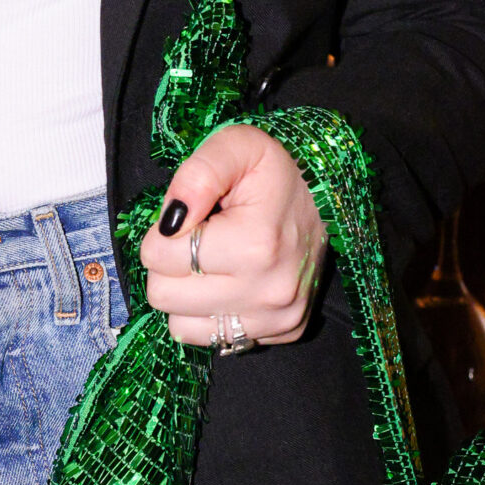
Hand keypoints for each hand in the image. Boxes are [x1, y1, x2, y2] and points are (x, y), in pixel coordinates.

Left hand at [139, 123, 325, 349]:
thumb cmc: (274, 171)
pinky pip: (210, 339)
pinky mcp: (282, 334)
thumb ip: (197, 174)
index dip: (162, 231)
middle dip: (170, 264)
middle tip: (202, 239)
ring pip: (179, 325)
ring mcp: (277, 320)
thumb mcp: (237, 146)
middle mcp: (269, 293)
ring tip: (216, 262)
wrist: (326, 196)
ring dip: (186, 293)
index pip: (158, 255)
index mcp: (255, 245)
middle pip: (163, 295)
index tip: (192, 217)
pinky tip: (230, 283)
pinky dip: (208, 314)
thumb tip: (169, 222)